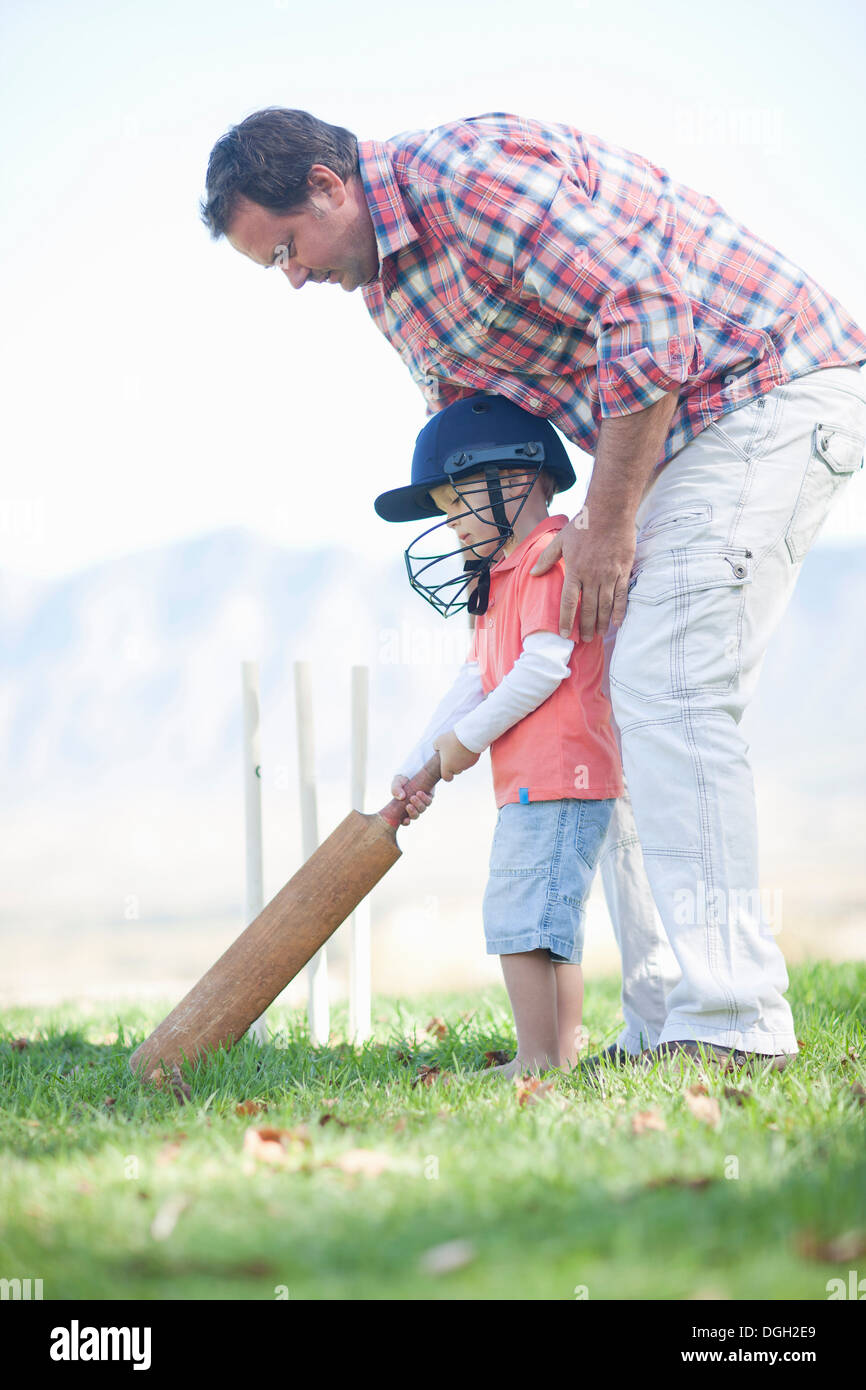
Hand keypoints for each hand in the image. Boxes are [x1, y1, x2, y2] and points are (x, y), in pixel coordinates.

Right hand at [390, 774, 434, 827]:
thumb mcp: (396, 783)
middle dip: (413, 812)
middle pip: (415, 816)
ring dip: (418, 804)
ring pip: (422, 809)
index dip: (406, 822)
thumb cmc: (402, 780)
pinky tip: (419, 793)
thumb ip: (395, 789)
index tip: (405, 820)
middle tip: (408, 805)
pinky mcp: (428, 797)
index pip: (405, 820)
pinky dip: (424, 798)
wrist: (413, 770)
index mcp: (403, 808)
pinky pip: (429, 801)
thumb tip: (401, 797)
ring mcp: (421, 803)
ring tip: (414, 796)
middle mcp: (413, 808)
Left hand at [432, 730, 479, 781]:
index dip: (447, 775)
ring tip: (460, 748)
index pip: (447, 778)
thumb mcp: (438, 741)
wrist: (469, 736)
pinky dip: (468, 756)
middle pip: (456, 771)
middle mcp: (458, 768)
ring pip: (464, 765)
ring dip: (461, 760)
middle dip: (454, 765)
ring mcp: (467, 765)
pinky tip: (466, 747)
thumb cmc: (452, 739)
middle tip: (452, 754)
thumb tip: (438, 749)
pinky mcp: (475, 760)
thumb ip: (436, 747)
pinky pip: (470, 760)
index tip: (446, 770)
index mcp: (447, 766)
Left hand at [530, 509, 635, 642]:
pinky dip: (620, 611)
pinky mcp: (624, 571)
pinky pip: (621, 596)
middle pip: (588, 608)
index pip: (569, 602)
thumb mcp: (560, 540)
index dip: (566, 620)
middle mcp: (592, 576)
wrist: (610, 511)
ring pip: (605, 605)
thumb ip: (547, 558)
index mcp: (575, 570)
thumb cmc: (583, 524)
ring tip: (597, 634)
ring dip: (601, 622)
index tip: (564, 634)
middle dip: (584, 627)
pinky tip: (617, 622)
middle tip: (583, 640)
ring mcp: (609, 575)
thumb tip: (534, 574)